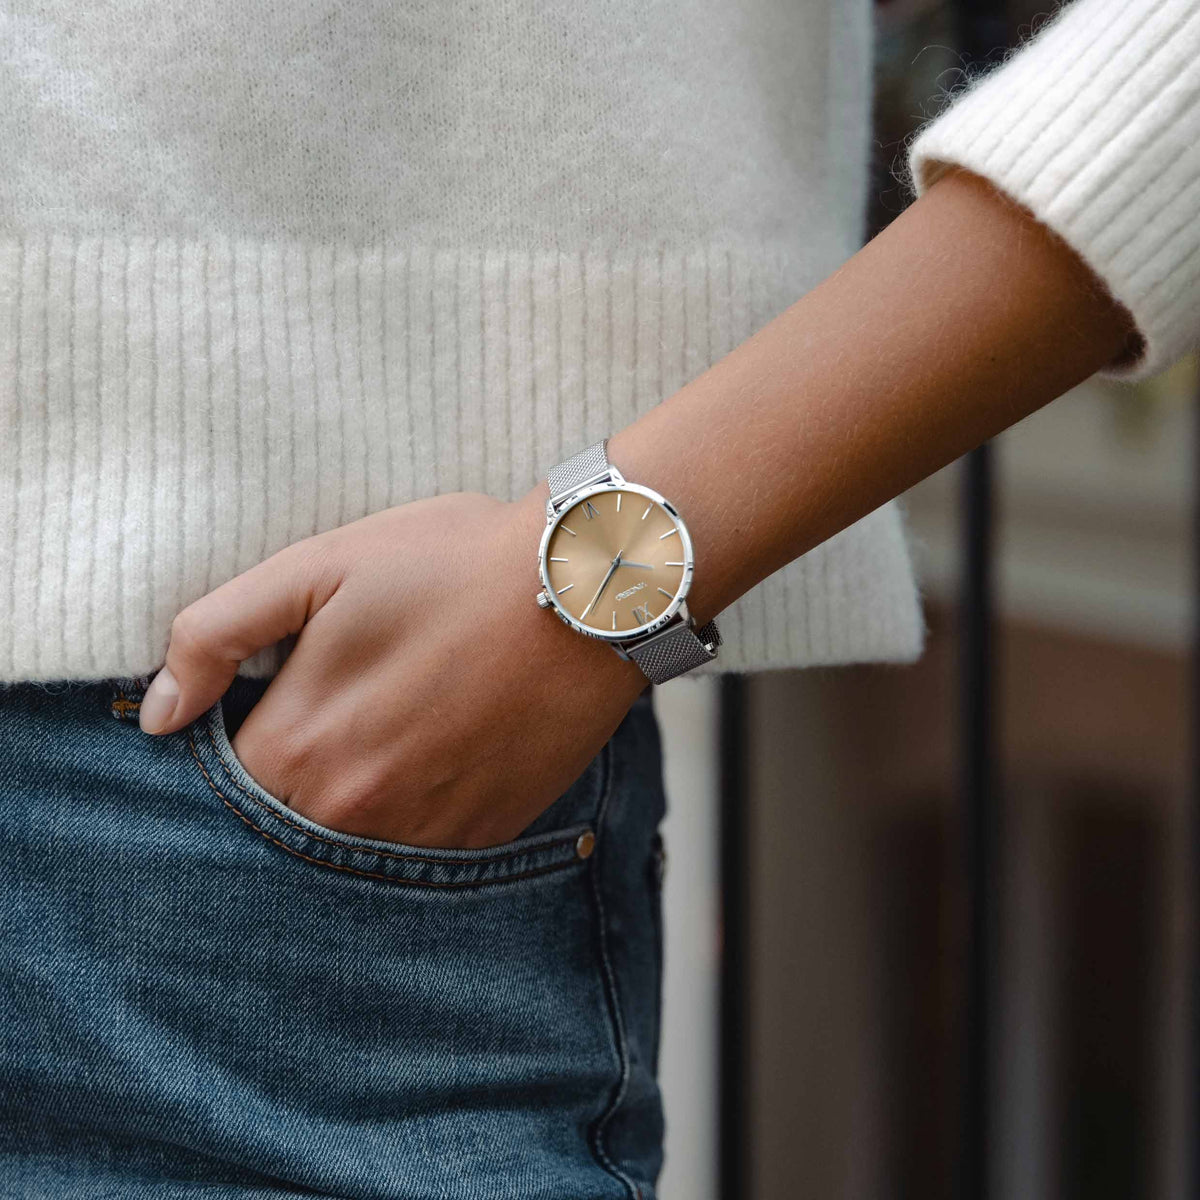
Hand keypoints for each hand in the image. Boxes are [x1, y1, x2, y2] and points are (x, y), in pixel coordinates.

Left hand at [138, 490, 647, 847]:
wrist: (587, 587)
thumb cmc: (453, 563)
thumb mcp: (318, 567)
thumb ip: (216, 635)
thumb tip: (156, 713)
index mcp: (299, 745)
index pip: (223, 786)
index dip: (238, 742)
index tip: (274, 703)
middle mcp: (355, 810)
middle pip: (284, 825)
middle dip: (296, 776)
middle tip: (346, 710)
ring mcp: (426, 832)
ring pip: (354, 846)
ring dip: (357, 801)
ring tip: (399, 726)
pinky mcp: (486, 833)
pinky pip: (424, 851)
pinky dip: (418, 812)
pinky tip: (444, 750)